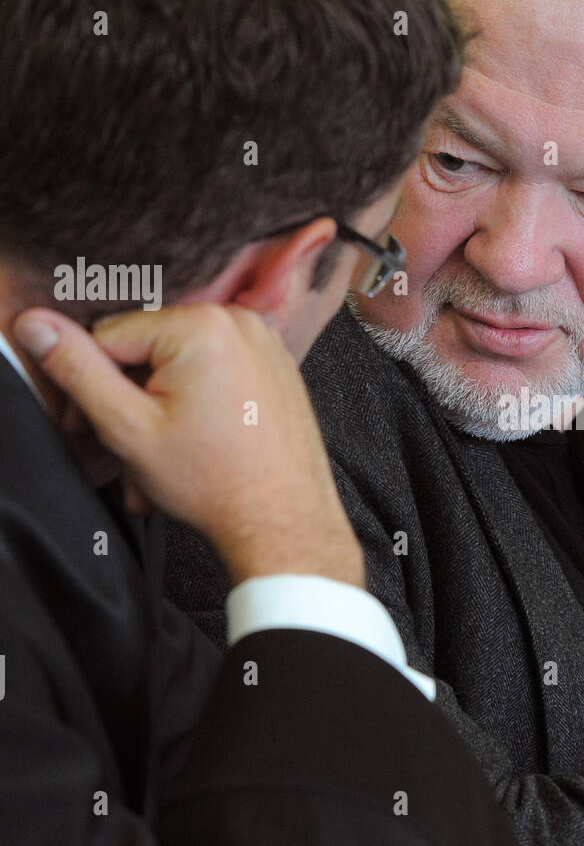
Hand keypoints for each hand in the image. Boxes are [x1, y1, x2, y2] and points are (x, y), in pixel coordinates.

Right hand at [14, 304, 363, 587]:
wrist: (284, 522)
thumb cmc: (219, 482)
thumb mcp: (128, 427)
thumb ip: (78, 371)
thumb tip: (37, 328)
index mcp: (201, 325)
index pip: (109, 337)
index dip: (88, 386)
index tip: (86, 427)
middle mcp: (238, 323)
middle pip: (147, 352)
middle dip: (128, 403)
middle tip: (126, 452)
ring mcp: (263, 344)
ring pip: (180, 368)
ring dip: (160, 412)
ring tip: (161, 460)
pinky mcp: (275, 368)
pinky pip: (216, 375)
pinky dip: (196, 408)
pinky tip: (192, 447)